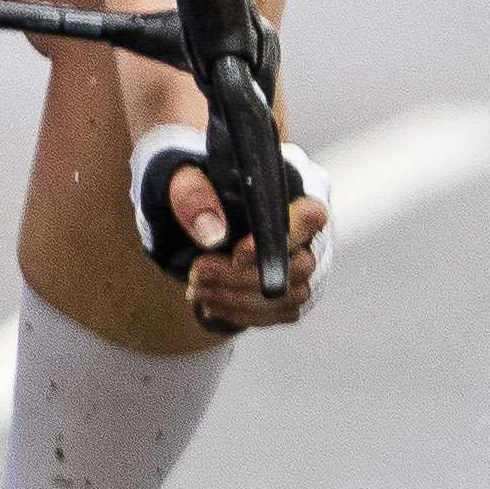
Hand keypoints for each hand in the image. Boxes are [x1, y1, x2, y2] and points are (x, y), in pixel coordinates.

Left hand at [137, 123, 333, 330]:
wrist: (188, 205)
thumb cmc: (191, 182)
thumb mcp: (179, 174)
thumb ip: (192, 193)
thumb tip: (212, 233)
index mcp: (291, 190)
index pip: (309, 216)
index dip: (277, 242)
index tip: (236, 255)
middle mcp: (307, 229)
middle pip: (296, 265)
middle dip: (243, 277)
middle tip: (197, 273)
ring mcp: (303, 263)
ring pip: (289, 295)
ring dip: (239, 299)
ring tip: (197, 290)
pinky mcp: (292, 290)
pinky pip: (280, 312)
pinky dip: (244, 314)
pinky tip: (211, 305)